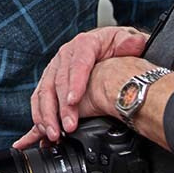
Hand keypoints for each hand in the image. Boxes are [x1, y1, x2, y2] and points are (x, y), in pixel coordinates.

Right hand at [18, 26, 148, 145]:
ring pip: (44, 91)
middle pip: (59, 81)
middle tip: (68, 126)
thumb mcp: (125, 39)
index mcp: (84, 43)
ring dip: (47, 114)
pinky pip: (39, 97)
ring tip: (54, 133)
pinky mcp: (50, 79)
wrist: (107, 45)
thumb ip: (130, 42)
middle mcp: (66, 54)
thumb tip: (134, 42)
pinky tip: (41, 130)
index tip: (74, 101)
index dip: (75, 83)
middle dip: (62, 107)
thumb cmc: (115, 44)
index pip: (78, 64)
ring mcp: (55, 67)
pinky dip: (39, 115)